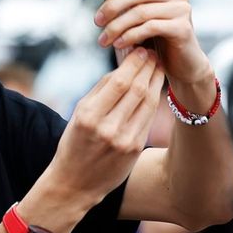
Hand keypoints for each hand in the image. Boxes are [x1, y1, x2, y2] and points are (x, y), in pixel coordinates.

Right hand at [48, 48, 164, 206]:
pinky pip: (148, 118)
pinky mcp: (134, 148)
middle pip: (137, 89)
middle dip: (148, 67)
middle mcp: (107, 127)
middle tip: (154, 52)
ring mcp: (123, 139)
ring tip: (158, 66)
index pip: (119, 82)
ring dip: (156, 80)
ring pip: (147, 102)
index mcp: (88, 116)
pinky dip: (153, 99)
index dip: (134, 63)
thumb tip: (122, 67)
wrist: (74, 183)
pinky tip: (155, 88)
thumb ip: (99, 92)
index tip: (140, 49)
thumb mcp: (77, 115)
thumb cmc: (74, 144)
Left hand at [95, 0, 212, 86]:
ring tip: (104, 40)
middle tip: (96, 22)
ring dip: (116, 27)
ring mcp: (183, 9)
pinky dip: (130, 36)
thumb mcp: (142, 9)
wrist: (181, 60)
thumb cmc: (156, 32)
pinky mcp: (183, 28)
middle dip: (112, 8)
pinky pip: (150, 28)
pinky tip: (120, 44)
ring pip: (140, 13)